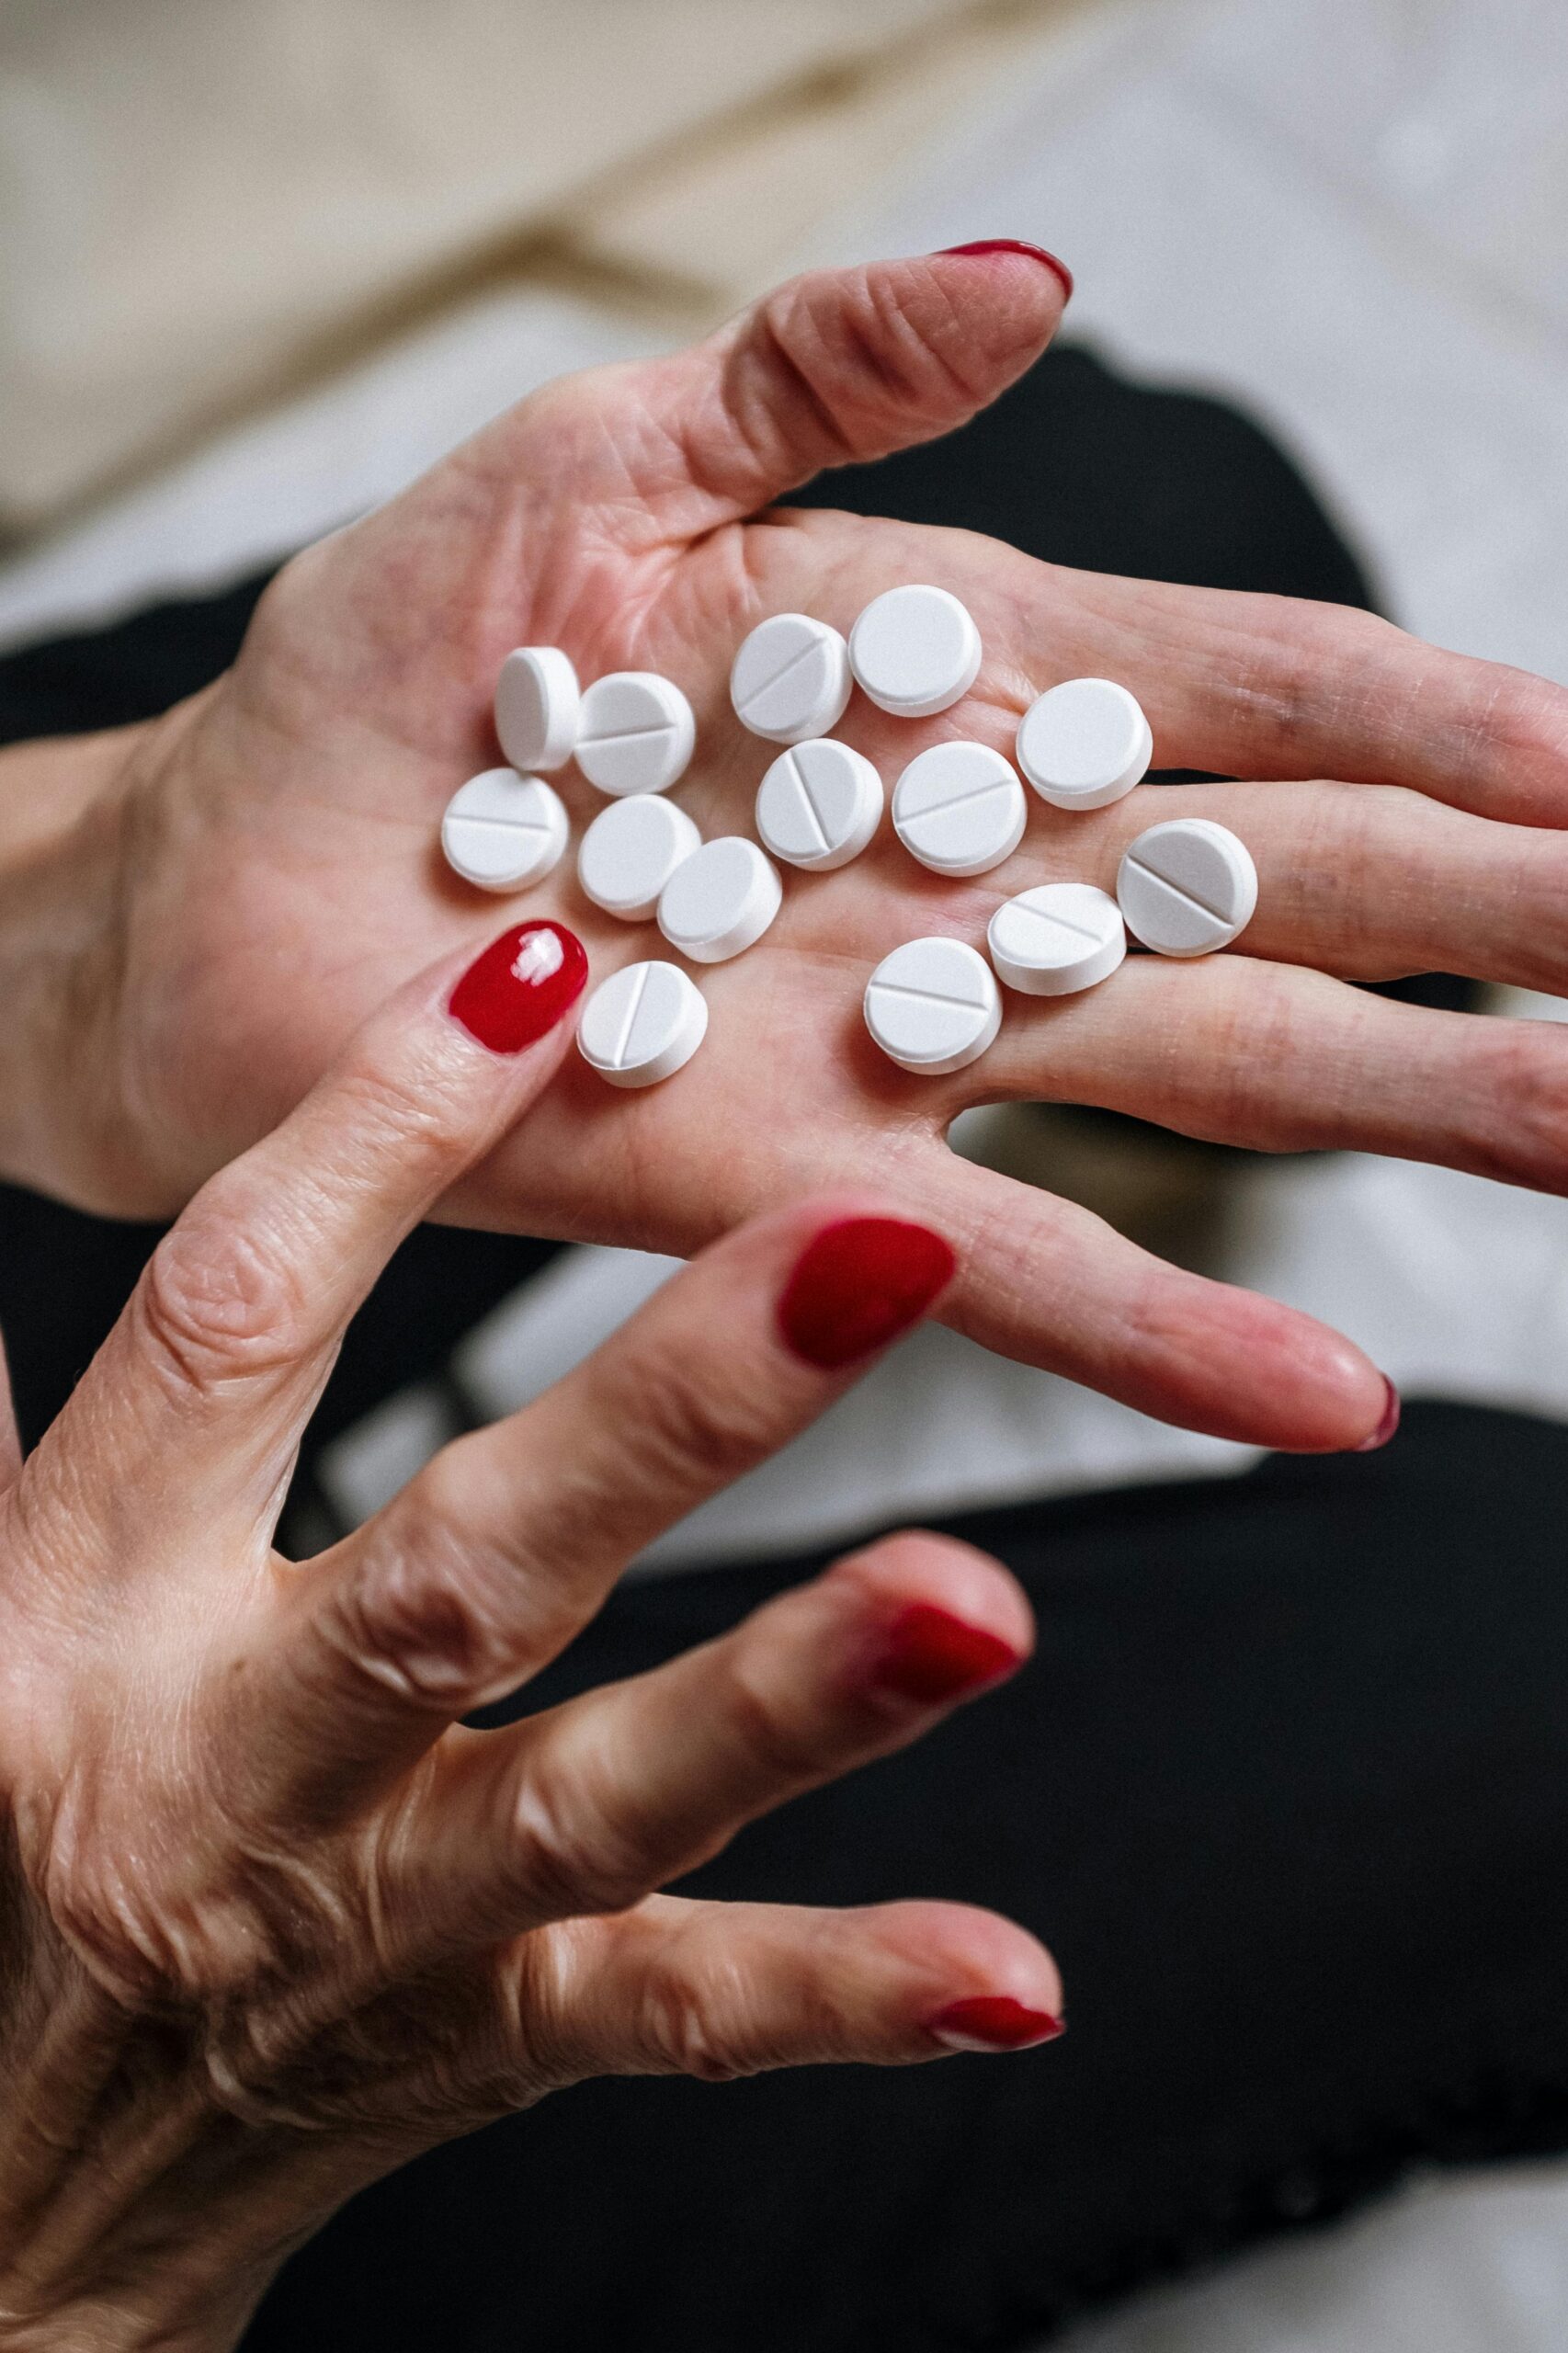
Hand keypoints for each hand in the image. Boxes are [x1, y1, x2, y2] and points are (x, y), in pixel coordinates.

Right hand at [0, 921, 1058, 2352]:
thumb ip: (1, 1419)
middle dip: (675, 1407)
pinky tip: (1014, 1978)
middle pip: (462, 1562)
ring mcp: (367, 1917)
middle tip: (879, 1248)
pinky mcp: (474, 2043)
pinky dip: (840, 1999)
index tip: (542, 971)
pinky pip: (661, 2022)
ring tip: (979, 1604)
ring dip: (796, 1700)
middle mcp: (227, 1760)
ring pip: (592, 1798)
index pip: (233, 1323)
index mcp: (76, 1601)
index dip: (376, 1133)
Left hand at [11, 250, 1567, 1452]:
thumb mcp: (586, 462)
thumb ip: (803, 370)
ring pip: (1199, 1078)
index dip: (1434, 715)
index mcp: (940, 673)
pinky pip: (999, 1267)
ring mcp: (890, 1041)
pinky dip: (1160, 1335)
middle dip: (1496, 922)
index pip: (1243, 686)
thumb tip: (1028, 275)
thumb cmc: (390, 671)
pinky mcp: (784, 1191)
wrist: (217, 891)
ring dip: (1413, 1117)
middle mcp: (958, 873)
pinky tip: (1330, 1401)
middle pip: (1281, 891)